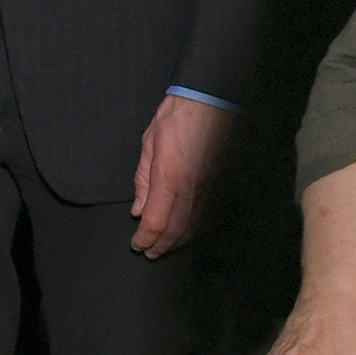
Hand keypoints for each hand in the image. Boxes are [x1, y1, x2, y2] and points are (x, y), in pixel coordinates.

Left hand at [130, 93, 229, 255]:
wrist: (209, 101)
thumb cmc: (177, 117)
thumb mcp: (149, 144)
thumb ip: (143, 180)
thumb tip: (138, 210)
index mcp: (170, 176)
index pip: (156, 221)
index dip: (145, 239)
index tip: (137, 244)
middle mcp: (191, 187)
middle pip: (175, 230)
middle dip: (160, 246)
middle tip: (148, 253)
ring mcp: (207, 187)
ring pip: (193, 226)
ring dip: (177, 241)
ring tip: (163, 247)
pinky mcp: (218, 185)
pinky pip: (204, 215)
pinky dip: (192, 229)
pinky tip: (184, 232)